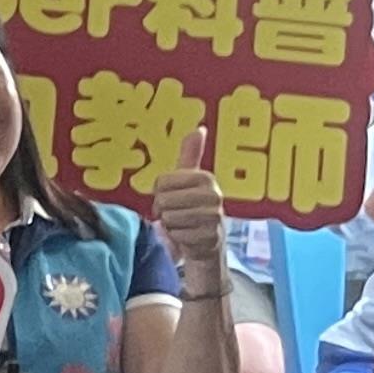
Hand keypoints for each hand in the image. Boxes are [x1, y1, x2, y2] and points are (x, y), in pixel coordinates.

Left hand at [154, 123, 226, 283]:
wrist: (207, 244)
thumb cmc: (192, 208)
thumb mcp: (190, 180)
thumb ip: (191, 154)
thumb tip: (199, 128)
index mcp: (205, 177)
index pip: (161, 182)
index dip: (159, 192)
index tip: (170, 195)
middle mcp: (214, 195)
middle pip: (164, 200)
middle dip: (163, 209)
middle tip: (175, 212)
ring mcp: (214, 217)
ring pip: (169, 218)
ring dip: (170, 224)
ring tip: (182, 224)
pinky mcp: (210, 237)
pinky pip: (176, 235)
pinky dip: (176, 238)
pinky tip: (187, 236)